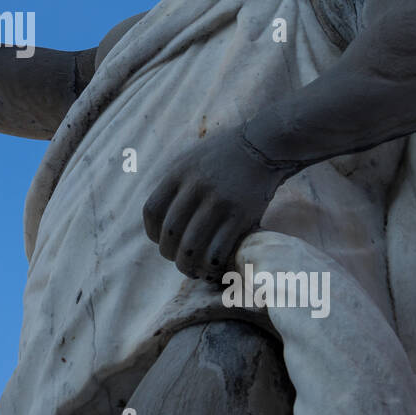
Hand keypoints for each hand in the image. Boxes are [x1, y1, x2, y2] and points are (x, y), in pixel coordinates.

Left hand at [142, 125, 293, 280]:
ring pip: (191, 246)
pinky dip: (211, 264)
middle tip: (178, 259)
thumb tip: (159, 217)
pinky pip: (218, 249)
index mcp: (178, 173)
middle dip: (169, 253)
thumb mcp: (191, 159)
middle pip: (170, 232)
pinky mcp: (241, 214)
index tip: (160, 240)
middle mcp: (195, 187)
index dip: (152, 232)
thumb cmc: (225, 156)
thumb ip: (174, 185)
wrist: (263, 145)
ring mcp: (218, 201)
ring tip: (192, 270)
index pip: (152, 211)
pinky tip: (213, 267)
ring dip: (188, 265)